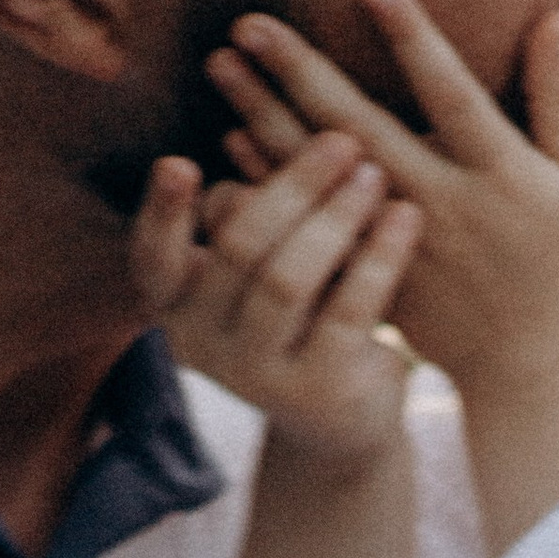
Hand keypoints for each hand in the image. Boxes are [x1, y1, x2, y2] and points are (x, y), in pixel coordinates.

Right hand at [132, 137, 419, 468]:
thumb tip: (243, 135)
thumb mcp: (261, 268)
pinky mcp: (320, 394)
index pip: (152, 256)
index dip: (164, 212)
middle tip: (340, 139)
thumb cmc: (298, 320)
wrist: (344, 422)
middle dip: (291, 186)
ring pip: (287, 279)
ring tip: (373, 172)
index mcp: (174, 307)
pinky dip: (379, 256)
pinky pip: (348, 310)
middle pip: (238, 248)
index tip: (179, 163)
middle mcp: (203, 346)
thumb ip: (245, 213)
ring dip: (335, 216)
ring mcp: (258, 377)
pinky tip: (406, 215)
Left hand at [211, 0, 558, 409]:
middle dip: (303, 73)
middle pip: (364, 131)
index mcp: (502, 177)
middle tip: (249, 24)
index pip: (452, 97)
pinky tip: (233, 143)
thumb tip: (556, 16)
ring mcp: (405, 250)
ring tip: (221, 63)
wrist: (539, 374)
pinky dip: (275, 189)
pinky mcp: (380, 282)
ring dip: (267, 117)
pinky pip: (315, 228)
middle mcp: (447, 209)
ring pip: (325, 177)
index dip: (414, 42)